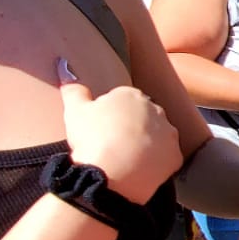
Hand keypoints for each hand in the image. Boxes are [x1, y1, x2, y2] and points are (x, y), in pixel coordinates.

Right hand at [57, 63, 181, 205]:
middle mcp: (156, 109)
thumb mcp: (75, 110)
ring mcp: (168, 133)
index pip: (122, 102)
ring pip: (157, 137)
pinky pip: (166, 158)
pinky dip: (156, 164)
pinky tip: (139, 170)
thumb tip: (63, 64)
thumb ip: (72, 88)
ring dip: (146, 145)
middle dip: (131, 129)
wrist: (110, 175)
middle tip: (113, 145)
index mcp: (132, 95)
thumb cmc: (91, 139)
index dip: (110, 118)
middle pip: (142, 118)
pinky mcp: (175, 156)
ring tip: (126, 159)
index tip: (101, 131)